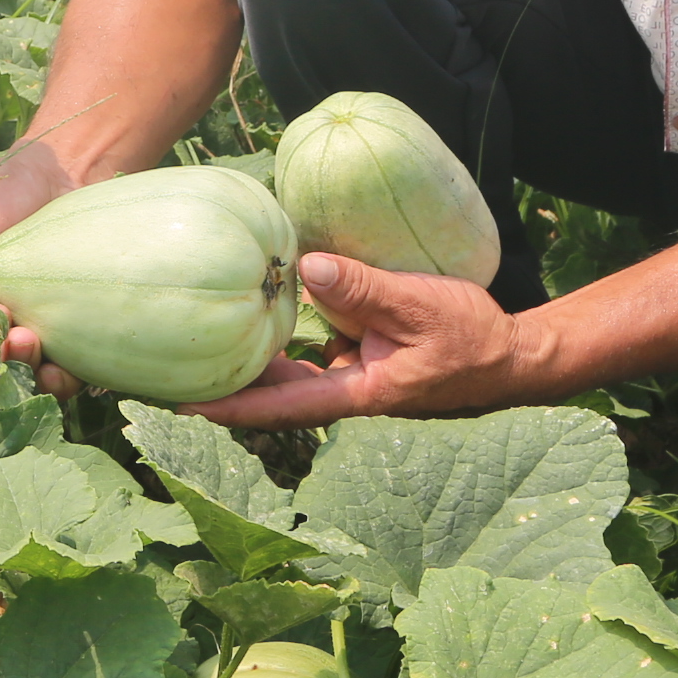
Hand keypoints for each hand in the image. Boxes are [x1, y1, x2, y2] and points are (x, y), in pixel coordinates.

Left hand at [181, 253, 553, 429]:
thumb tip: (307, 267)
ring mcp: (352, 378)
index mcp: (358, 394)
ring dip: (249, 365)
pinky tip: (260, 315)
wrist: (512, 357)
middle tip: (165, 376)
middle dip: (223, 390)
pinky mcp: (360, 360)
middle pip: (273, 397)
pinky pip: (311, 355)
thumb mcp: (419, 305)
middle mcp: (347, 393)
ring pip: (288, 376)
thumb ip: (364, 288)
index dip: (231, 409)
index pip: (282, 407)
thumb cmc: (471, 337)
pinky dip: (283, 342)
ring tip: (196, 348)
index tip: (182, 408)